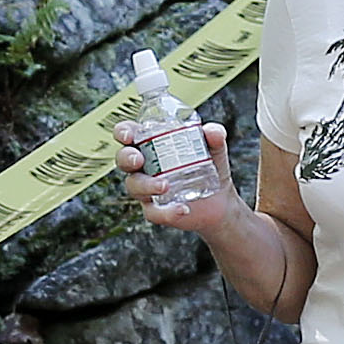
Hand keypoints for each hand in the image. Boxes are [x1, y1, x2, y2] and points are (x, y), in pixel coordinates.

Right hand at [114, 121, 242, 238]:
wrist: (220, 200)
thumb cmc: (209, 167)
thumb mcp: (214, 149)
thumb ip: (214, 137)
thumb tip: (213, 131)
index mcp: (152, 144)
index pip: (129, 134)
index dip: (123, 132)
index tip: (128, 135)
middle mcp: (144, 166)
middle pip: (123, 160)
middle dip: (126, 158)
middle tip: (138, 159)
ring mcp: (148, 189)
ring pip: (134, 186)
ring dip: (147, 185)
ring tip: (166, 186)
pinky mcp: (156, 210)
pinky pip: (154, 212)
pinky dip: (167, 212)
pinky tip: (183, 209)